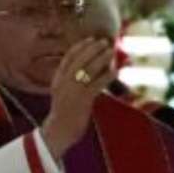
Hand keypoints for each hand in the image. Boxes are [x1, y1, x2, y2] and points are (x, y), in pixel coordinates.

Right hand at [42, 38, 115, 159]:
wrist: (58, 133)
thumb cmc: (63, 115)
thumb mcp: (63, 94)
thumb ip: (70, 82)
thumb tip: (87, 71)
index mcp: (57, 80)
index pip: (68, 58)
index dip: (80, 47)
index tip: (91, 39)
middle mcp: (63, 83)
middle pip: (79, 60)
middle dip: (92, 49)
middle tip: (104, 42)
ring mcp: (72, 91)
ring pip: (88, 69)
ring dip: (101, 58)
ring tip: (111, 51)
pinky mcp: (82, 101)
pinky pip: (96, 84)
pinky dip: (107, 76)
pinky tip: (116, 71)